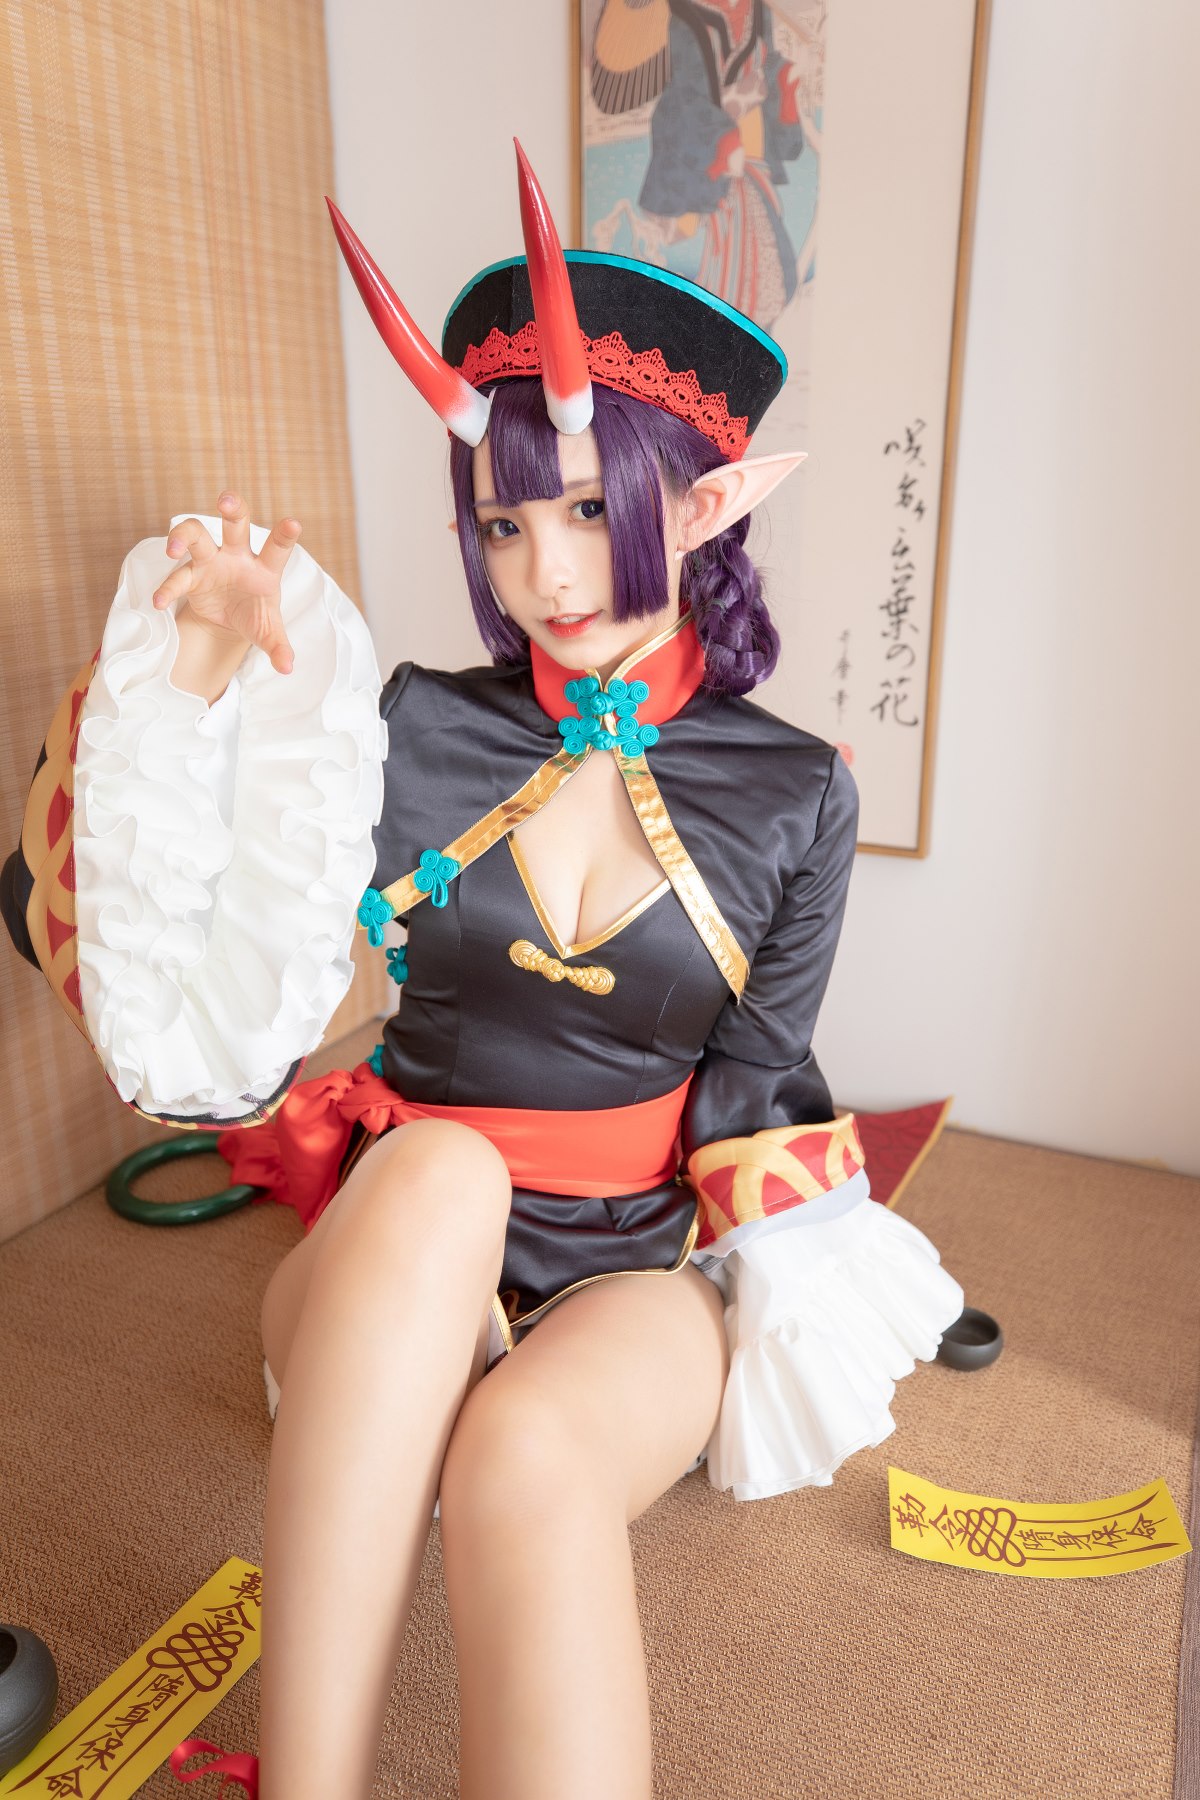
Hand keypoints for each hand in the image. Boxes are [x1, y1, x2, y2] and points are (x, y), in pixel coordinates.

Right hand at [152, 492, 300, 675]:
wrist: (230, 620)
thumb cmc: (255, 615)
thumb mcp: (268, 633)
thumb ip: (278, 647)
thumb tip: (287, 668)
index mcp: (265, 567)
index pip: (277, 548)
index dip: (285, 535)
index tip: (294, 524)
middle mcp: (237, 556)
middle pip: (235, 523)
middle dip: (232, 508)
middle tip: (225, 499)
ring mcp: (211, 561)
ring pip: (196, 535)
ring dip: (182, 535)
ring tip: (172, 550)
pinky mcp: (191, 575)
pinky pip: (177, 577)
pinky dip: (167, 589)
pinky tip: (158, 602)